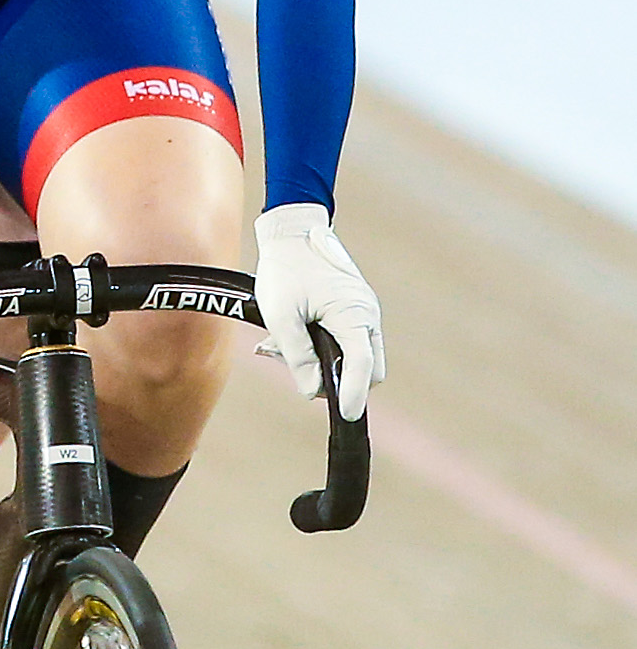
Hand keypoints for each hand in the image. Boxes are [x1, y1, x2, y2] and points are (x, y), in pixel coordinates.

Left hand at [254, 203, 384, 419]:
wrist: (291, 232)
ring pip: (356, 357)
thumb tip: (312, 391)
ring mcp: (363, 312)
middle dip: (338, 380)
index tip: (348, 416)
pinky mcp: (353, 311)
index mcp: (353, 314)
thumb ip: (296, 355)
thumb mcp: (281, 315)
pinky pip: (348, 341)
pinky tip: (291, 338)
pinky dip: (326, 348)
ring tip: (281, 348)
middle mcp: (366, 315)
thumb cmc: (285, 269)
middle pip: (367, 369)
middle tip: (295, 369)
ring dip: (327, 363)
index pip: (363, 365)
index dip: (355, 393)